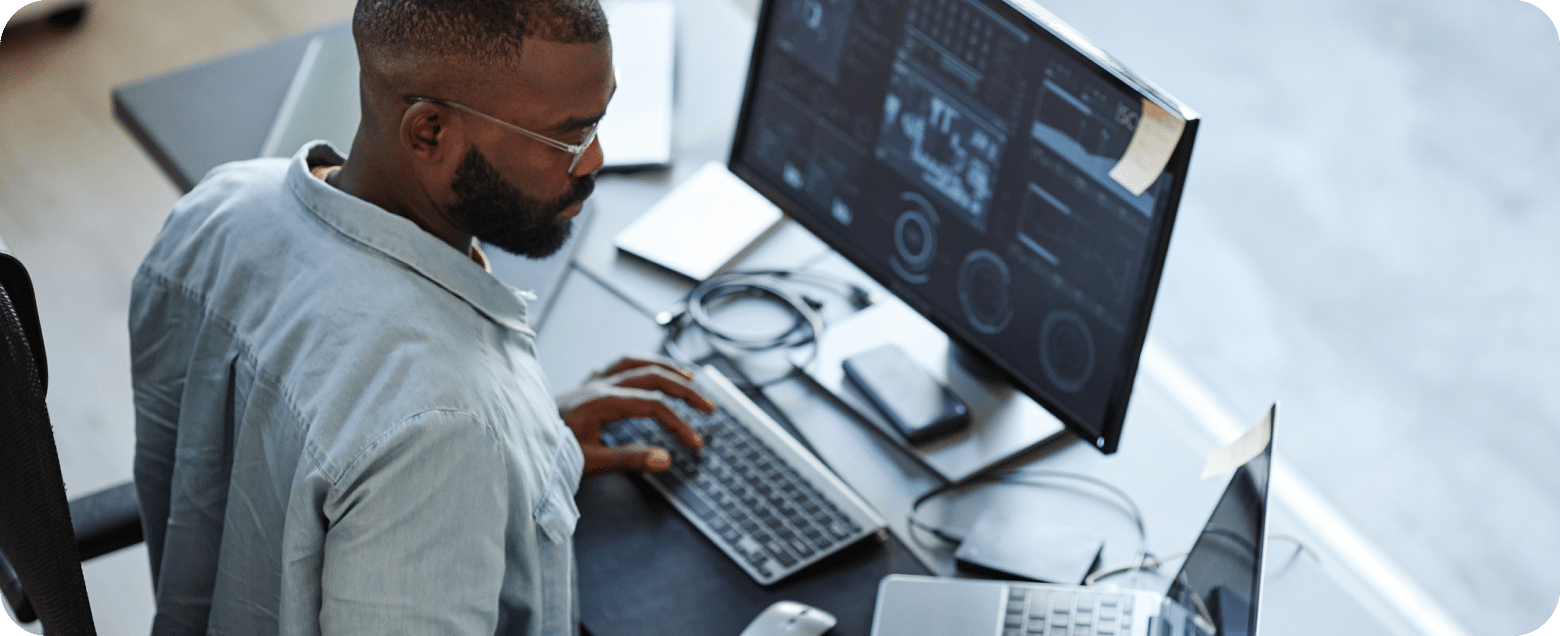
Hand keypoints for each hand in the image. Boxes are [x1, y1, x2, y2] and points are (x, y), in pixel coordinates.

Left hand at [556, 354, 715, 478]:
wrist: (515, 440)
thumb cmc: (548, 453)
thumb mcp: (589, 463)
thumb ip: (628, 460)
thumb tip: (665, 460)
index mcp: (601, 402)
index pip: (653, 406)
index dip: (679, 423)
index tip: (694, 443)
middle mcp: (598, 385)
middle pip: (652, 376)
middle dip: (685, 390)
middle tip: (708, 407)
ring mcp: (591, 382)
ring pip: (636, 363)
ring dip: (666, 368)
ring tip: (689, 377)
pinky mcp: (586, 385)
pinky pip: (619, 365)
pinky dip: (641, 365)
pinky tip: (650, 371)